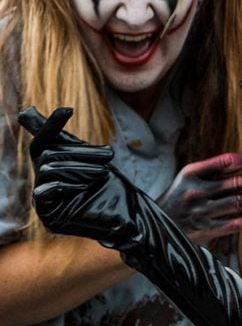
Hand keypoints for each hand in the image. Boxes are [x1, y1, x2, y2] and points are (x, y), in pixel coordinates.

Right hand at [19, 107, 140, 247]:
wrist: (130, 216)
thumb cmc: (112, 187)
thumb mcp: (89, 158)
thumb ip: (64, 140)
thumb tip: (26, 111)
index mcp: (52, 170)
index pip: (43, 143)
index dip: (50, 125)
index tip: (68, 109)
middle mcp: (44, 184)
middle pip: (47, 154)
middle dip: (80, 152)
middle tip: (109, 155)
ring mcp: (43, 202)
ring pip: (47, 168)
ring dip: (80, 166)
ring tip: (103, 172)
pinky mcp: (48, 216)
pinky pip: (44, 191)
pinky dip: (67, 184)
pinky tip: (86, 186)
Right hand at [156, 153, 241, 245]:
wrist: (152, 227)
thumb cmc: (177, 200)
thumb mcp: (187, 179)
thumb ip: (212, 171)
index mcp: (190, 173)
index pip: (227, 160)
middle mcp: (195, 190)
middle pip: (238, 181)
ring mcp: (199, 211)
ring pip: (240, 201)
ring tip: (241, 202)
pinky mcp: (204, 231)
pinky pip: (237, 223)